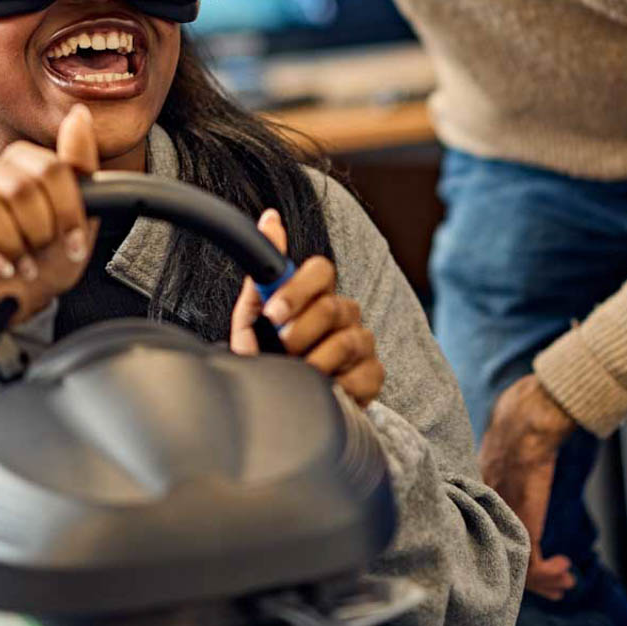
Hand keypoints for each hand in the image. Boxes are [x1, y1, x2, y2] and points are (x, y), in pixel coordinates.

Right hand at [0, 105, 100, 329]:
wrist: (12, 302)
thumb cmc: (44, 259)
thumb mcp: (80, 219)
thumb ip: (80, 165)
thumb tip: (79, 113)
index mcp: (22, 163)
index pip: (50, 169)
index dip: (67, 212)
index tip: (74, 242)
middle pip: (20, 187)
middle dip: (38, 232)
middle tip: (40, 253)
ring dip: (11, 244)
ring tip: (21, 265)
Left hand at [229, 210, 384, 407]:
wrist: (276, 406)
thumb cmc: (266, 356)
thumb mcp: (253, 316)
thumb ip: (263, 273)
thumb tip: (269, 219)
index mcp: (316, 294)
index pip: (321, 271)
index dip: (298, 290)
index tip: (274, 314)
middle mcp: (344, 313)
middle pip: (332, 308)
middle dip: (299, 333)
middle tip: (281, 351)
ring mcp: (362, 343)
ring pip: (347, 342)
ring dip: (315, 362)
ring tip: (297, 374)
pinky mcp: (373, 374)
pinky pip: (363, 375)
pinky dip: (338, 386)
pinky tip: (323, 389)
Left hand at [479, 373, 579, 599]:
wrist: (526, 422)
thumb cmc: (520, 424)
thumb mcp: (506, 445)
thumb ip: (507, 459)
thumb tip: (519, 451)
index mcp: (478, 495)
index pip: (487, 535)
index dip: (508, 550)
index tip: (529, 560)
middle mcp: (486, 513)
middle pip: (500, 557)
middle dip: (531, 578)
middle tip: (552, 586)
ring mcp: (503, 520)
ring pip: (519, 566)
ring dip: (545, 581)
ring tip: (564, 583)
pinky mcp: (523, 525)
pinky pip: (532, 564)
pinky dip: (548, 573)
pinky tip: (563, 568)